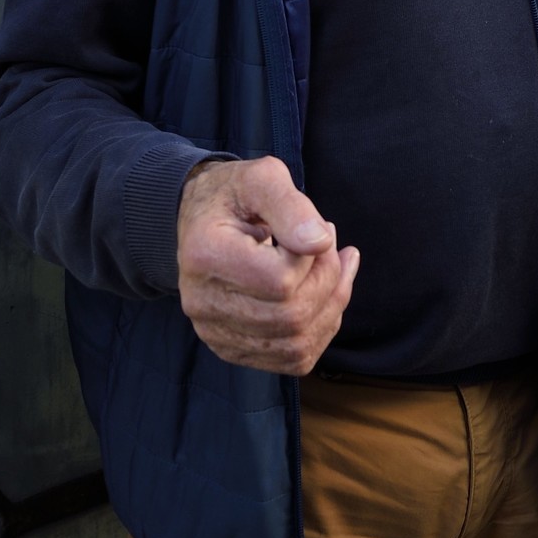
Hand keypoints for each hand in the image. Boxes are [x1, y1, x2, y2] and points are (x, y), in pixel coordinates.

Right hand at [176, 156, 358, 374]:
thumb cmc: (234, 194)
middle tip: (331, 246)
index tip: (315, 228)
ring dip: (332, 307)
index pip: (280, 280)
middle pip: (291, 317)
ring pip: (296, 344)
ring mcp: (214, 332)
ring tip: (335, 267)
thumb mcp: (262, 177)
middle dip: (328, 281)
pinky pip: (292, 359)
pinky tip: (325, 295)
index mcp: (206, 255)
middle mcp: (202, 303)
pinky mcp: (231, 348)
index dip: (312, 258)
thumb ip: (291, 205)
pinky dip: (321, 329)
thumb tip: (320, 242)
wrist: (201, 218)